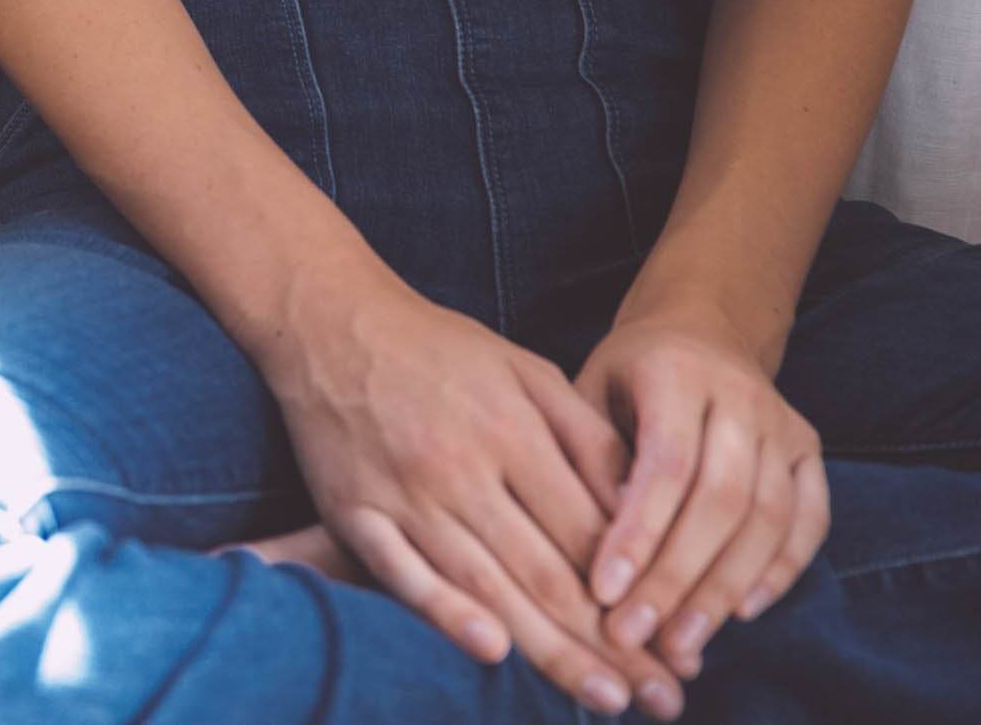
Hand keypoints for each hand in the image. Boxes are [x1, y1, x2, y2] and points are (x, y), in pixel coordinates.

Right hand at [261, 278, 687, 718]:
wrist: (330, 320)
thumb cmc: (437, 348)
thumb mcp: (525, 370)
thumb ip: (586, 437)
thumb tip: (643, 508)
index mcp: (510, 431)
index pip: (588, 531)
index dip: (638, 595)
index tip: (677, 648)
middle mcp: (461, 467)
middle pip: (548, 572)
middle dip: (611, 645)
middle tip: (662, 700)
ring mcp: (404, 493)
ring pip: (487, 585)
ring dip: (550, 649)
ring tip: (604, 698)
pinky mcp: (353, 510)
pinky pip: (402, 572)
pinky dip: (444, 612)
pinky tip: (488, 651)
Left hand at [575, 304, 829, 680]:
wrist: (699, 328)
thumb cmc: (625, 375)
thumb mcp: (587, 391)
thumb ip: (588, 458)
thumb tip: (589, 545)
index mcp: (675, 372)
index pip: (664, 465)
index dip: (637, 534)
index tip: (603, 593)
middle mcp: (740, 396)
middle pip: (720, 500)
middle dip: (676, 578)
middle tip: (636, 635)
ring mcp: (783, 423)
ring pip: (766, 518)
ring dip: (724, 589)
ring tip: (681, 643)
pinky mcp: (810, 450)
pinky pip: (808, 520)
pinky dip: (780, 571)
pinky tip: (741, 612)